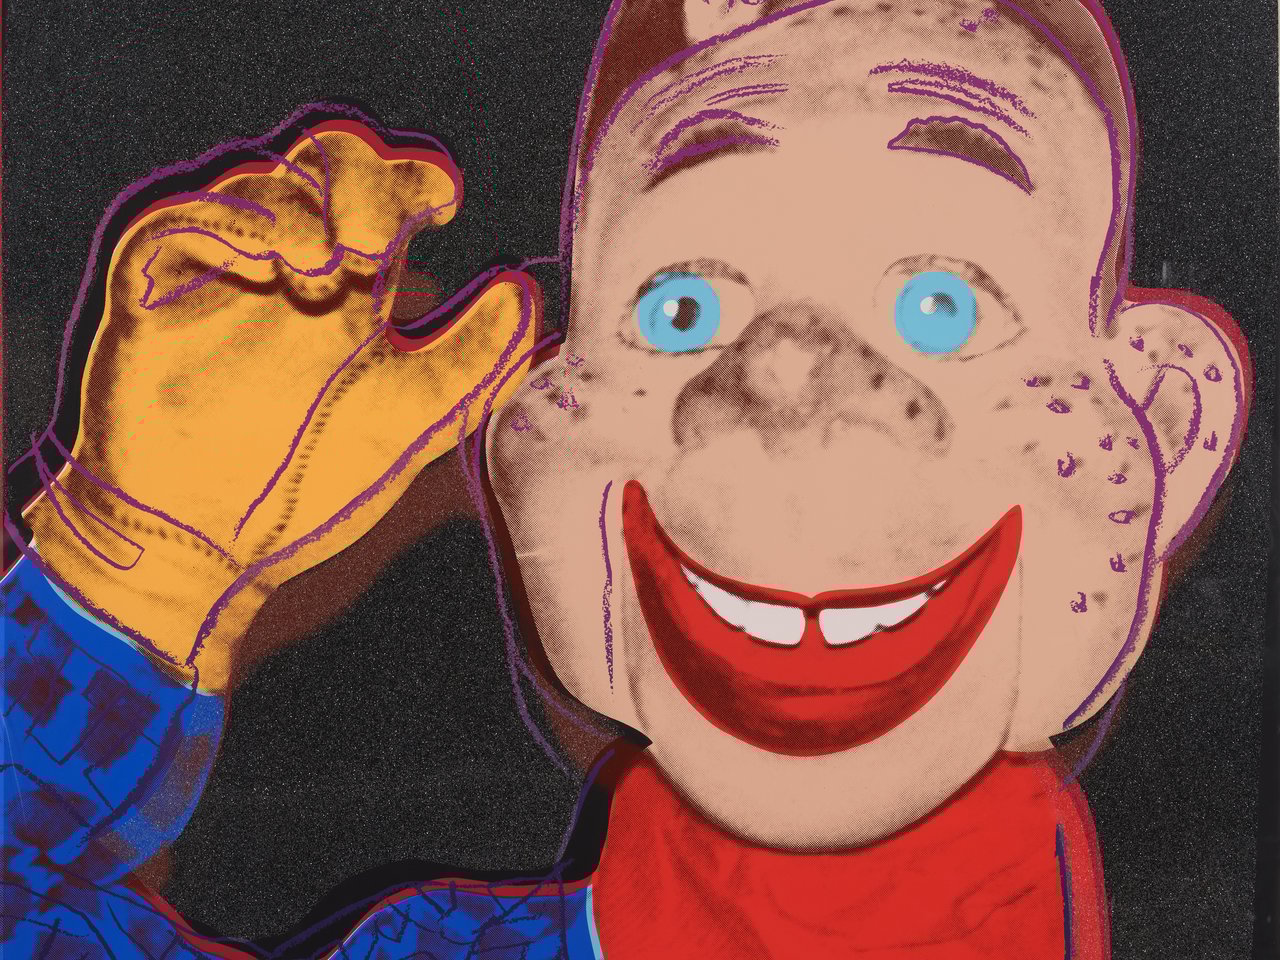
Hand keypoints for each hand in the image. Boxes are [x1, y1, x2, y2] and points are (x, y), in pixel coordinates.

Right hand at [23, 121, 538, 689]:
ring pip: (259, 187)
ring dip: (299, 212)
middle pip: (325, 168)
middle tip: (377, 240)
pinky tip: (267, 260)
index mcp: (356, 293)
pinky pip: (178, 222)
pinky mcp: (152, 290)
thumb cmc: (312, 488)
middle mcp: (292, 271)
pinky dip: (227, 225)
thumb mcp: (413, 422)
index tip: (446, 201)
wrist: (210, 548)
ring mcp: (223, 276)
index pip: (389, 199)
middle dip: (360, 182)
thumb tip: (526, 293)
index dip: (418, 180)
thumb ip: (474, 362)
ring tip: (325, 271)